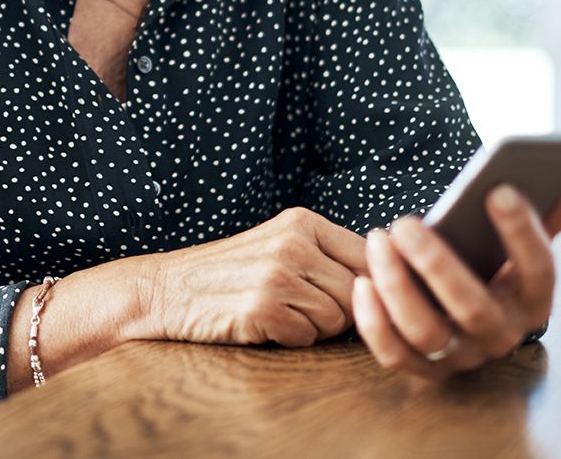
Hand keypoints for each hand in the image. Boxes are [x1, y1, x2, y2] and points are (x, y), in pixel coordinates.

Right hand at [141, 207, 368, 346]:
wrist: (167, 290)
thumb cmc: (232, 273)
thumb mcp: (280, 244)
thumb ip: (328, 254)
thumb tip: (393, 278)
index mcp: (302, 221)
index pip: (370, 256)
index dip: (366, 285)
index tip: (346, 294)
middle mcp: (293, 243)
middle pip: (358, 294)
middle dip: (338, 311)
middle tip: (300, 307)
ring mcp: (277, 276)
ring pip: (337, 320)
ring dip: (313, 327)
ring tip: (279, 312)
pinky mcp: (261, 309)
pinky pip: (307, 338)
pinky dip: (290, 339)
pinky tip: (263, 324)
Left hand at [352, 184, 560, 379]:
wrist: (463, 315)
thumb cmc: (488, 266)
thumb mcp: (517, 246)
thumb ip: (542, 217)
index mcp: (533, 301)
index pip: (540, 271)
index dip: (523, 232)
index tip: (498, 189)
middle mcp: (501, 335)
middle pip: (473, 308)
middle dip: (436, 264)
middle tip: (405, 223)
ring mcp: (461, 356)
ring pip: (427, 333)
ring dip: (397, 287)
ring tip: (379, 240)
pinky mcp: (424, 370)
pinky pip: (395, 355)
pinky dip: (374, 323)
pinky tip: (361, 282)